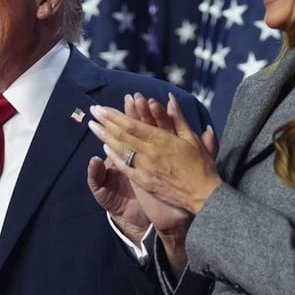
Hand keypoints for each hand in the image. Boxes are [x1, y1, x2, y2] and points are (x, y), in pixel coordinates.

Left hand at [88, 93, 221, 215]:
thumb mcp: (191, 138)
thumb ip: (178, 118)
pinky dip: (114, 156)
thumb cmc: (201, 166)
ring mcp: (144, 168)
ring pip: (120, 149)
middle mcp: (149, 153)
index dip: (114, 115)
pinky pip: (125, 166)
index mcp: (161, 140)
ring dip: (104, 136)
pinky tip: (104, 148)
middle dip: (105, 122)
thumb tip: (170, 98)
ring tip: (92, 126)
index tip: (102, 107)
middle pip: (122, 135)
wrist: (202, 196)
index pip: (132, 125)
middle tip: (92, 111)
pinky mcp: (144, 181)